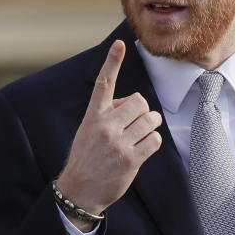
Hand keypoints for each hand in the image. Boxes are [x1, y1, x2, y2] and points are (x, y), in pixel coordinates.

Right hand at [56, 40, 162, 219]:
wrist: (79, 190)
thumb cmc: (87, 158)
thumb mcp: (89, 131)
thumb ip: (108, 114)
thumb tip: (133, 104)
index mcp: (93, 116)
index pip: (103, 84)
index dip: (112, 62)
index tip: (119, 44)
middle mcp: (105, 126)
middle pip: (140, 101)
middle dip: (143, 111)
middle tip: (137, 123)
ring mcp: (118, 143)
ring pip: (151, 120)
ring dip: (151, 126)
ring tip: (140, 136)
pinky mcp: (130, 159)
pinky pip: (155, 140)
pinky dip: (153, 143)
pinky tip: (142, 150)